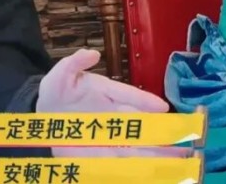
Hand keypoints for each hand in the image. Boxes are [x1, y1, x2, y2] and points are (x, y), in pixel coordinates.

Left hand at [37, 49, 190, 157]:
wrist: (43, 114)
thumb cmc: (57, 90)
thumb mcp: (61, 74)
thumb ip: (74, 63)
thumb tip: (90, 53)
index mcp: (107, 93)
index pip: (129, 96)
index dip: (145, 101)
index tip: (162, 107)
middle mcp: (113, 114)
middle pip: (140, 125)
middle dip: (161, 133)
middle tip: (182, 138)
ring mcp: (109, 135)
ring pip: (136, 146)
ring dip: (156, 154)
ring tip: (179, 161)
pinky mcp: (101, 153)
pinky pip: (120, 162)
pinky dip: (137, 168)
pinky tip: (154, 172)